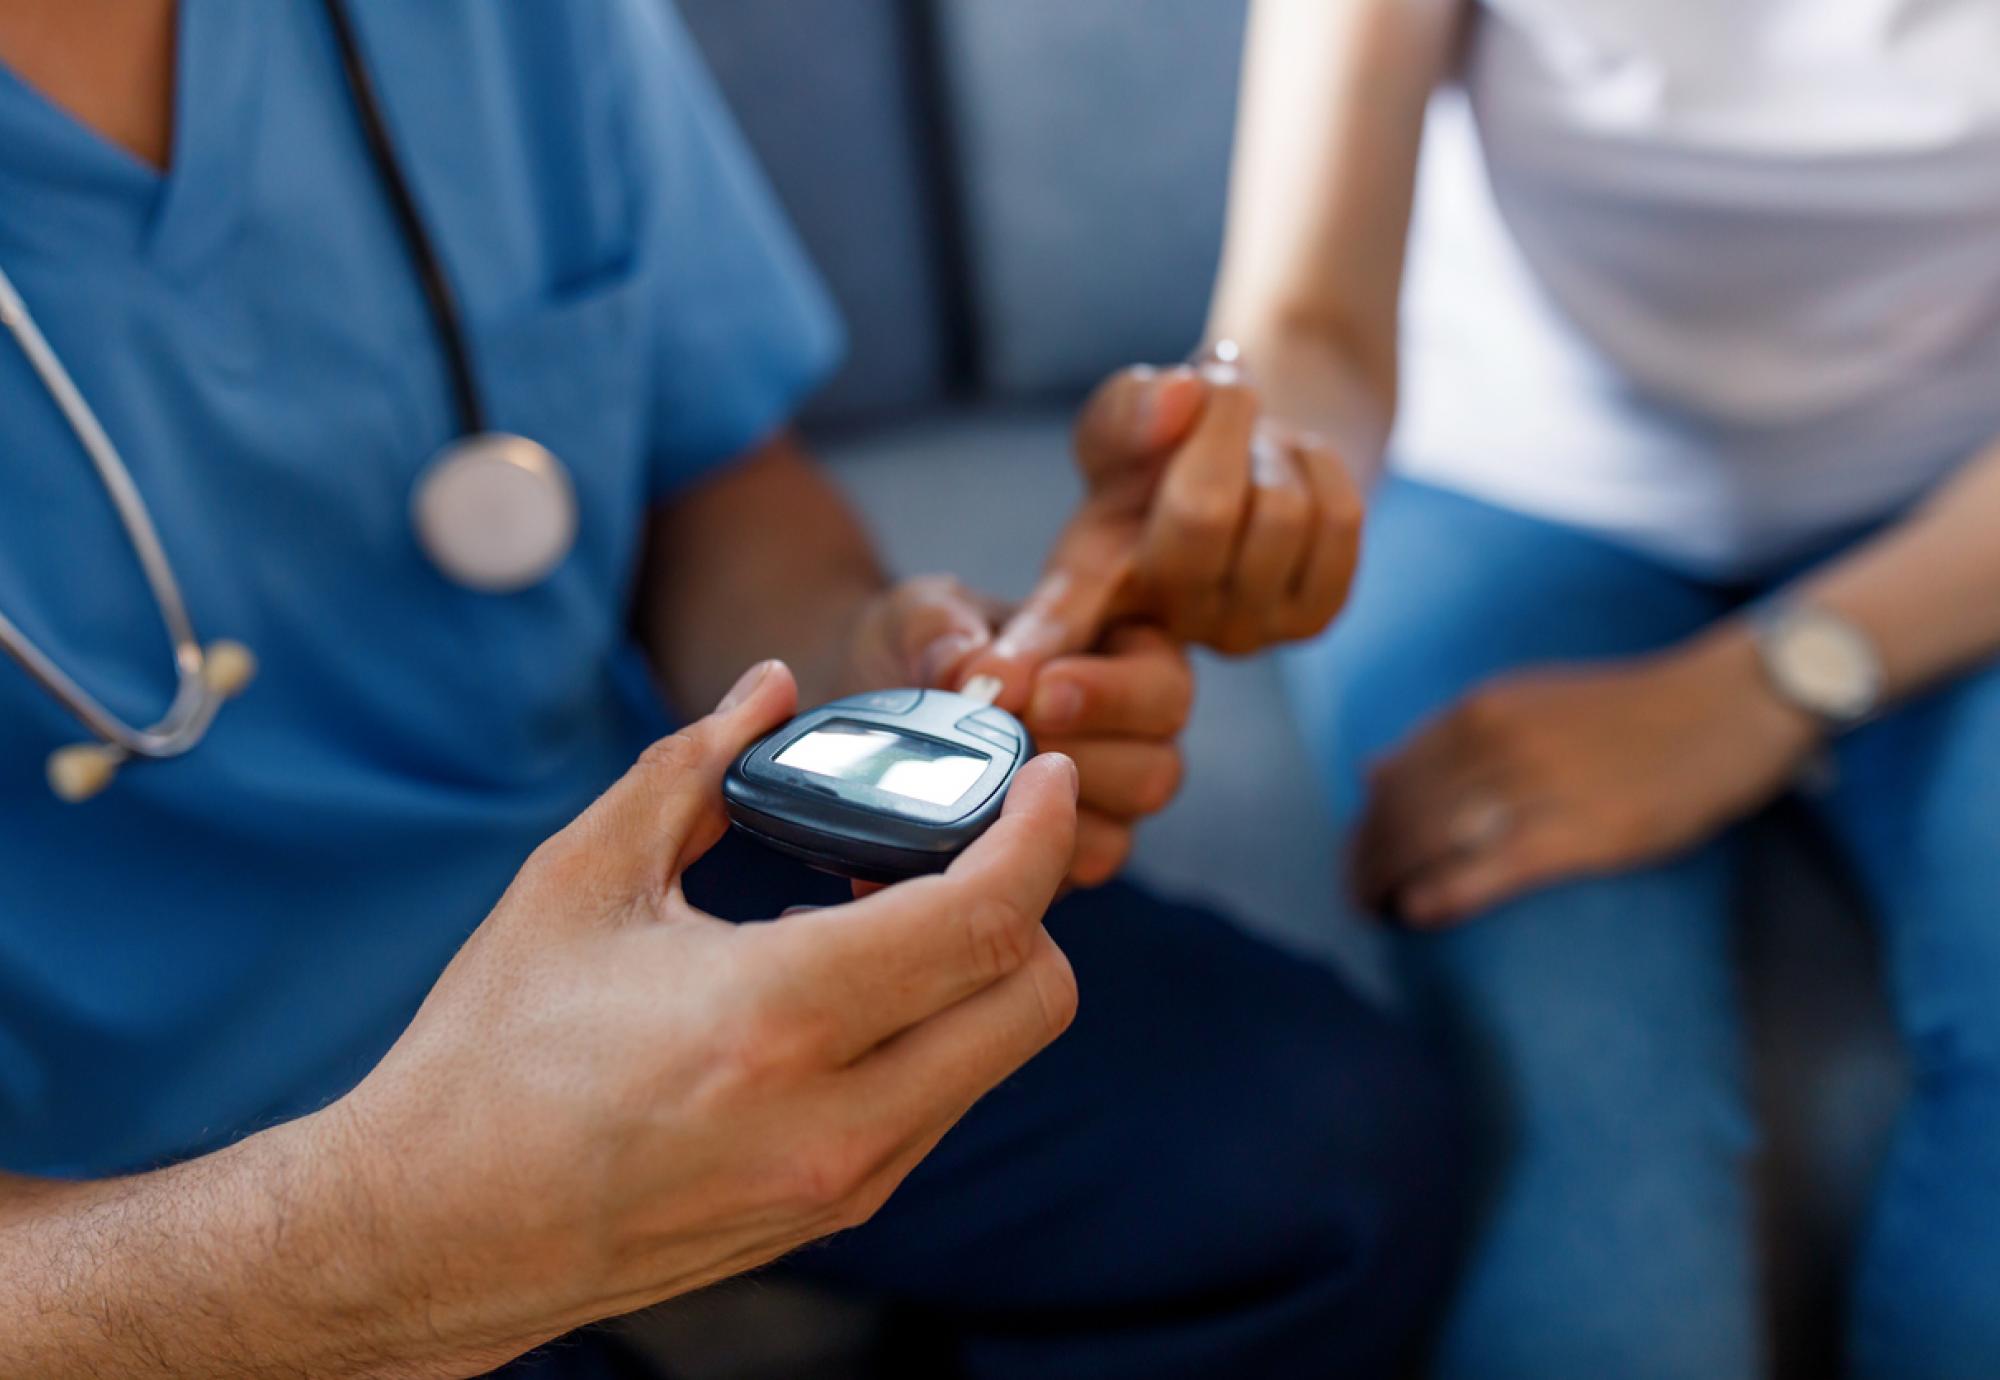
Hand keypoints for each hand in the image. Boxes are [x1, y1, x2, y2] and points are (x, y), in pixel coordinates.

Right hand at [330, 660, 1080, 1370]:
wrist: (434, 1231)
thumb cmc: (490, 1053)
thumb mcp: (580, 883)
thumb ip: (694, 769)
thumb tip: (768, 687)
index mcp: (775, 1017)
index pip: (986, 919)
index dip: (1038, 833)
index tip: (1043, 778)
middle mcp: (834, 1116)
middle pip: (1036, 997)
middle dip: (1029, 902)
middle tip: (965, 844)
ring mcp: (843, 1181)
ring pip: (997, 1055)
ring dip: (981, 969)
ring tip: (886, 909)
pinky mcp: (835, 1214)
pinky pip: (940, 1104)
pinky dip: (936, 1031)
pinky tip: (850, 988)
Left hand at [839, 578, 1195, 887]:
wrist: (879, 689)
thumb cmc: (928, 640)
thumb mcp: (927, 613)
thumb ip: (947, 634)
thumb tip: (976, 679)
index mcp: (1130, 658)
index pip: (1160, 686)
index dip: (1106, 696)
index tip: (1038, 694)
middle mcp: (1133, 740)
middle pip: (1156, 773)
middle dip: (1078, 764)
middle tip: (1010, 745)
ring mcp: (1100, 810)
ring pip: (1115, 838)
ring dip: (1042, 817)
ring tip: (978, 786)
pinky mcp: (1058, 863)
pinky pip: (1059, 883)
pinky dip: (1012, 864)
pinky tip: (963, 834)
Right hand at [980, 360, 1363, 675]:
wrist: (1252, 456)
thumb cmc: (1164, 442)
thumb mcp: (1123, 415)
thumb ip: (1131, 404)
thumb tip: (1179, 398)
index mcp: (1083, 582)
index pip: (1054, 621)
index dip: (1026, 652)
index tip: (990, 681)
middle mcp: (1152, 626)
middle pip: (1205, 512)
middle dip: (1223, 425)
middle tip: (1214, 393)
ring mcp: (1234, 633)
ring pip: (1281, 511)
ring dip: (1273, 446)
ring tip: (1249, 452)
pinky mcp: (1310, 621)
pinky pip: (1339, 521)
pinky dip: (1322, 468)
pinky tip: (1289, 479)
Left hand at [1354, 632, 1820, 927]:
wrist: (1730, 702)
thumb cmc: (1630, 710)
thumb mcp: (1527, 701)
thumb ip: (1451, 737)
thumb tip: (1370, 772)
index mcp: (1483, 709)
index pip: (1392, 777)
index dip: (1363, 826)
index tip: (1354, 860)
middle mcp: (1498, 740)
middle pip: (1401, 814)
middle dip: (1366, 862)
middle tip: (1357, 900)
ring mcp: (1539, 785)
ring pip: (1432, 841)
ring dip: (1390, 883)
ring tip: (1377, 915)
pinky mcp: (1583, 832)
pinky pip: (1489, 869)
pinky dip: (1441, 894)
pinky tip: (1417, 914)